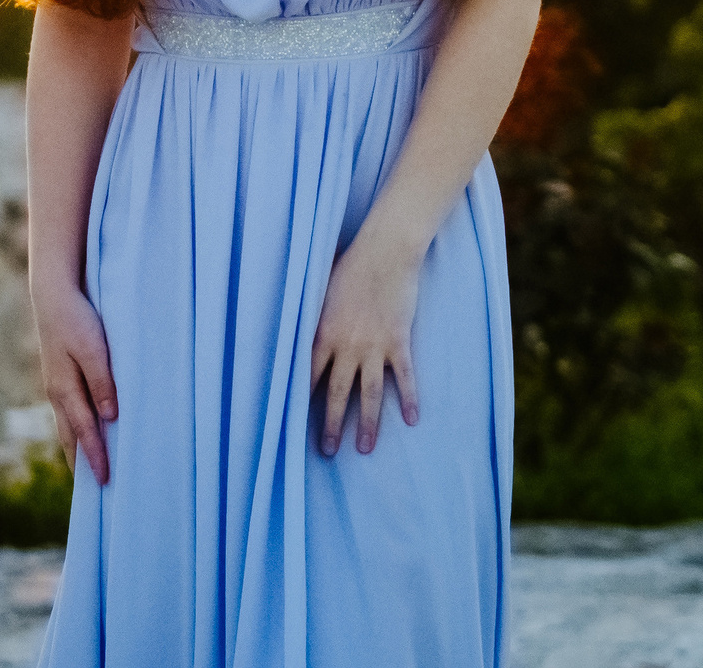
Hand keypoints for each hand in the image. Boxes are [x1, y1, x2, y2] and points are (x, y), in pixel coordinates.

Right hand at [32, 275, 117, 484]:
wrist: (53, 295)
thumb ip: (101, 381)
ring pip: (66, 426)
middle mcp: (57, 393)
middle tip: (93, 492)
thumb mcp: (93, 348)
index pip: (84, 431)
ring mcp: (55, 385)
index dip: (96, 456)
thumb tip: (109, 417)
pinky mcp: (58, 377)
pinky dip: (74, 430)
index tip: (106, 482)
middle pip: (69, 436)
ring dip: (76, 448)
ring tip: (87, 471)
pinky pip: (67, 413)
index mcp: (64, 389)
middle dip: (80, 463)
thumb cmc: (76, 319)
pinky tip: (82, 432)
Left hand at [310, 228, 421, 456]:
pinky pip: (406, 377)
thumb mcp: (319, 290)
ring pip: (371, 393)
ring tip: (364, 449)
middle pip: (338, 393)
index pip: (307, 375)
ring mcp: (376, 346)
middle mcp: (348, 346)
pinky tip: (411, 420)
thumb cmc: (348, 265)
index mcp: (323, 333)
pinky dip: (410, 399)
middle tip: (327, 452)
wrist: (384, 252)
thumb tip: (294, 327)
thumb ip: (311, 315)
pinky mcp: (400, 341)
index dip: (300, 399)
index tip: (291, 422)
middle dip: (331, 424)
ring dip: (367, 423)